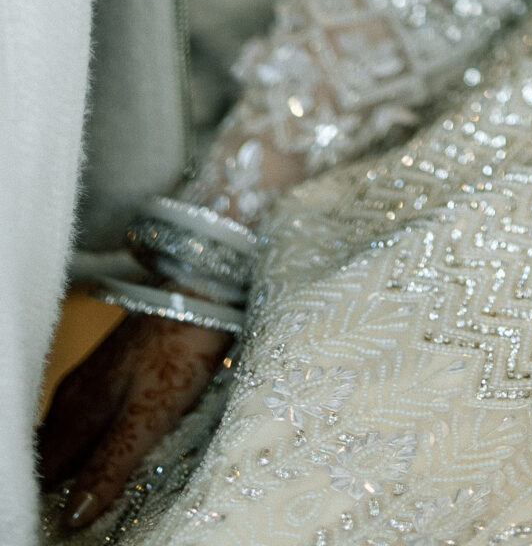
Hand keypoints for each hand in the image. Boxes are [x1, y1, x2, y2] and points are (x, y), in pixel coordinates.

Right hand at [38, 314, 227, 529]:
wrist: (203, 293)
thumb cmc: (177, 352)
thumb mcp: (145, 417)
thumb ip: (108, 463)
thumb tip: (73, 515)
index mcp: (75, 411)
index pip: (44, 469)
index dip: (49, 499)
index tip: (63, 524)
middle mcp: (75, 397)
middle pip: (52, 455)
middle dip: (61, 486)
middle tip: (83, 513)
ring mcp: (93, 382)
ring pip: (71, 436)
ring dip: (79, 466)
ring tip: (98, 492)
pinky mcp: (115, 373)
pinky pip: (92, 419)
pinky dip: (96, 442)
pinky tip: (114, 451)